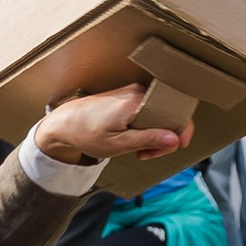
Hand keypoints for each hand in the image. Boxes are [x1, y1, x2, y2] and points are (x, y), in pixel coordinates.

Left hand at [34, 81, 191, 165]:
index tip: (177, 147)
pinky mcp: (129, 96)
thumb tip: (175, 139)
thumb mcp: (118, 144)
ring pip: (159, 115)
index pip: (174, 113)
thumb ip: (148, 140)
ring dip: (154, 135)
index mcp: (136, 102)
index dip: (180, 131)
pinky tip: (134, 139)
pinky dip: (146, 128)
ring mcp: (134, 92)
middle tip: (148, 153)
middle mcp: (138, 92)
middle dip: (163, 137)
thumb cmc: (86, 133)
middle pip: (167, 115)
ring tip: (139, 149)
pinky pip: (149, 112)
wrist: (65, 123)